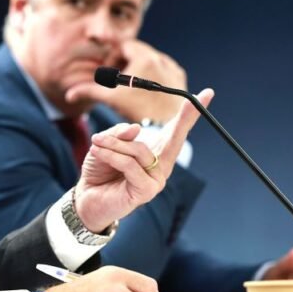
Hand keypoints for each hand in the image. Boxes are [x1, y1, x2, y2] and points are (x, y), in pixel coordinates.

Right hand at [65, 39, 186, 122]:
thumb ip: (89, 91)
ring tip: (131, 86)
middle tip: (117, 79)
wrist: (164, 126)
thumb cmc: (136, 110)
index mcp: (144, 57)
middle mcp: (160, 58)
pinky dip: (152, 74)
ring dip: (138, 67)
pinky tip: (146, 90)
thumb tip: (69, 95)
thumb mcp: (110, 99)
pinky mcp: (179, 77)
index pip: (124, 45)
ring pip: (150, 59)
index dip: (113, 56)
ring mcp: (172, 67)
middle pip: (138, 50)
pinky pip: (162, 68)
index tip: (109, 72)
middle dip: (125, 61)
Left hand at [74, 88, 213, 231]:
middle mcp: (161, 165)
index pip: (174, 130)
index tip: (206, 94)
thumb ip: (120, 134)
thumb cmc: (100, 170)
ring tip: (97, 142)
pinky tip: (97, 151)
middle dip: (185, 118)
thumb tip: (136, 128)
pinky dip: (111, 155)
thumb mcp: (107, 143)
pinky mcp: (146, 191)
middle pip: (175, 138)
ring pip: (139, 150)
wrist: (86, 197)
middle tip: (194, 99)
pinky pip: (129, 164)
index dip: (189, 114)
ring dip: (115, 144)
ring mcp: (156, 179)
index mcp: (155, 151)